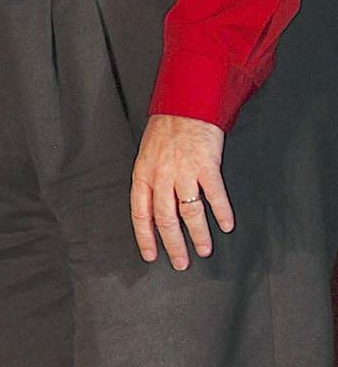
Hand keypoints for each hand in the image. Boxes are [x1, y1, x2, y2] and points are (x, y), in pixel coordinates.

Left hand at [130, 114, 232, 269]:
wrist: (185, 105)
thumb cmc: (166, 129)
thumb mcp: (147, 155)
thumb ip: (151, 181)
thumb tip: (154, 209)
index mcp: (143, 173)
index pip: (140, 213)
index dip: (145, 236)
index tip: (150, 255)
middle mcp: (161, 175)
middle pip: (165, 218)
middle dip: (173, 244)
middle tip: (181, 262)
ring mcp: (183, 171)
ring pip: (189, 212)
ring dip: (198, 235)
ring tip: (204, 249)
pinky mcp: (206, 166)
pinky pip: (214, 195)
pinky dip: (221, 213)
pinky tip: (226, 225)